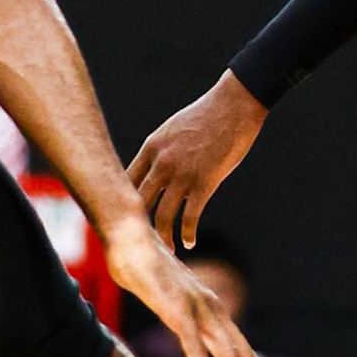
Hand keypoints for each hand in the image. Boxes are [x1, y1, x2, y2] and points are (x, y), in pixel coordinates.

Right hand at [101, 214, 286, 356]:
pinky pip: (193, 345)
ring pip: (227, 356)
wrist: (130, 237)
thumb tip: (185, 331)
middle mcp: (213, 312)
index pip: (243, 351)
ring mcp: (197, 310)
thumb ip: (182, 317)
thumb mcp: (172, 300)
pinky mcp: (177, 310)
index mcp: (213, 312)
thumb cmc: (145, 267)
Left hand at [129, 71, 267, 249]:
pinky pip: (190, 216)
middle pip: (138, 203)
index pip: (125, 182)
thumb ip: (160, 153)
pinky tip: (189, 242)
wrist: (234, 105)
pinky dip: (187, 233)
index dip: (122, 204)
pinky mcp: (204, 182)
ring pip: (162, 216)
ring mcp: (181, 173)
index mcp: (151, 148)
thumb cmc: (206, 116)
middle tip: (140, 243)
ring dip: (163, 238)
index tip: (124, 219)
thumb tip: (155, 173)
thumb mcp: (172, 130)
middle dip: (137, 226)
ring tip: (166, 251)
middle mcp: (161, 162)